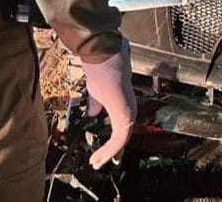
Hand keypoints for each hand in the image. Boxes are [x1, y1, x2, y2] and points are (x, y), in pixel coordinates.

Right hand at [82, 39, 136, 168]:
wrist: (104, 59)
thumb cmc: (101, 71)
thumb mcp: (96, 94)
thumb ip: (96, 106)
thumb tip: (92, 116)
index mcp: (123, 105)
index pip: (120, 129)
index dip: (112, 143)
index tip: (102, 153)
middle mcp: (129, 111)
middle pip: (122, 138)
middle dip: (110, 153)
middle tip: (100, 163)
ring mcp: (129, 113)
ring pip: (121, 141)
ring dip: (108, 153)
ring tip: (96, 162)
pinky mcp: (126, 116)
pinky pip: (120, 139)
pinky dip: (110, 149)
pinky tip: (100, 156)